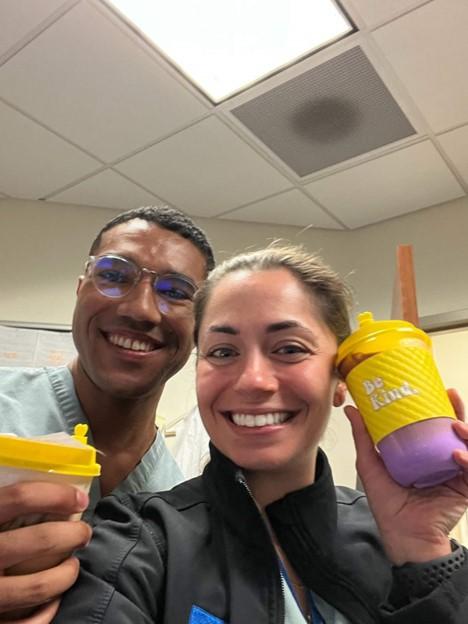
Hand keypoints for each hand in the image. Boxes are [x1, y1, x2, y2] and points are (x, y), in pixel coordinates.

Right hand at [0, 482, 90, 619]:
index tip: (79, 499)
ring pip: (39, 586)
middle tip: (83, 533)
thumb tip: (34, 474)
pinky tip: (53, 599)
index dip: (57, 495)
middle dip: (73, 534)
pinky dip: (47, 611)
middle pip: (41, 541)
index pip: (22, 497)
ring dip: (66, 574)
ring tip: (72, 564)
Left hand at [345, 388, 467, 565]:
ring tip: (455, 425)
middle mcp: (440, 460)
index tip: (434, 389)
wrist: (403, 537)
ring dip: (466, 432)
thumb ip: (364, 438)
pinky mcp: (465, 489)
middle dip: (456, 411)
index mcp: (423, 453)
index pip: (434, 424)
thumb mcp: (371, 466)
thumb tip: (352, 410)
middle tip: (450, 396)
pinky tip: (458, 455)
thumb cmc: (388, 506)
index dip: (437, 406)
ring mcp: (455, 474)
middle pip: (455, 430)